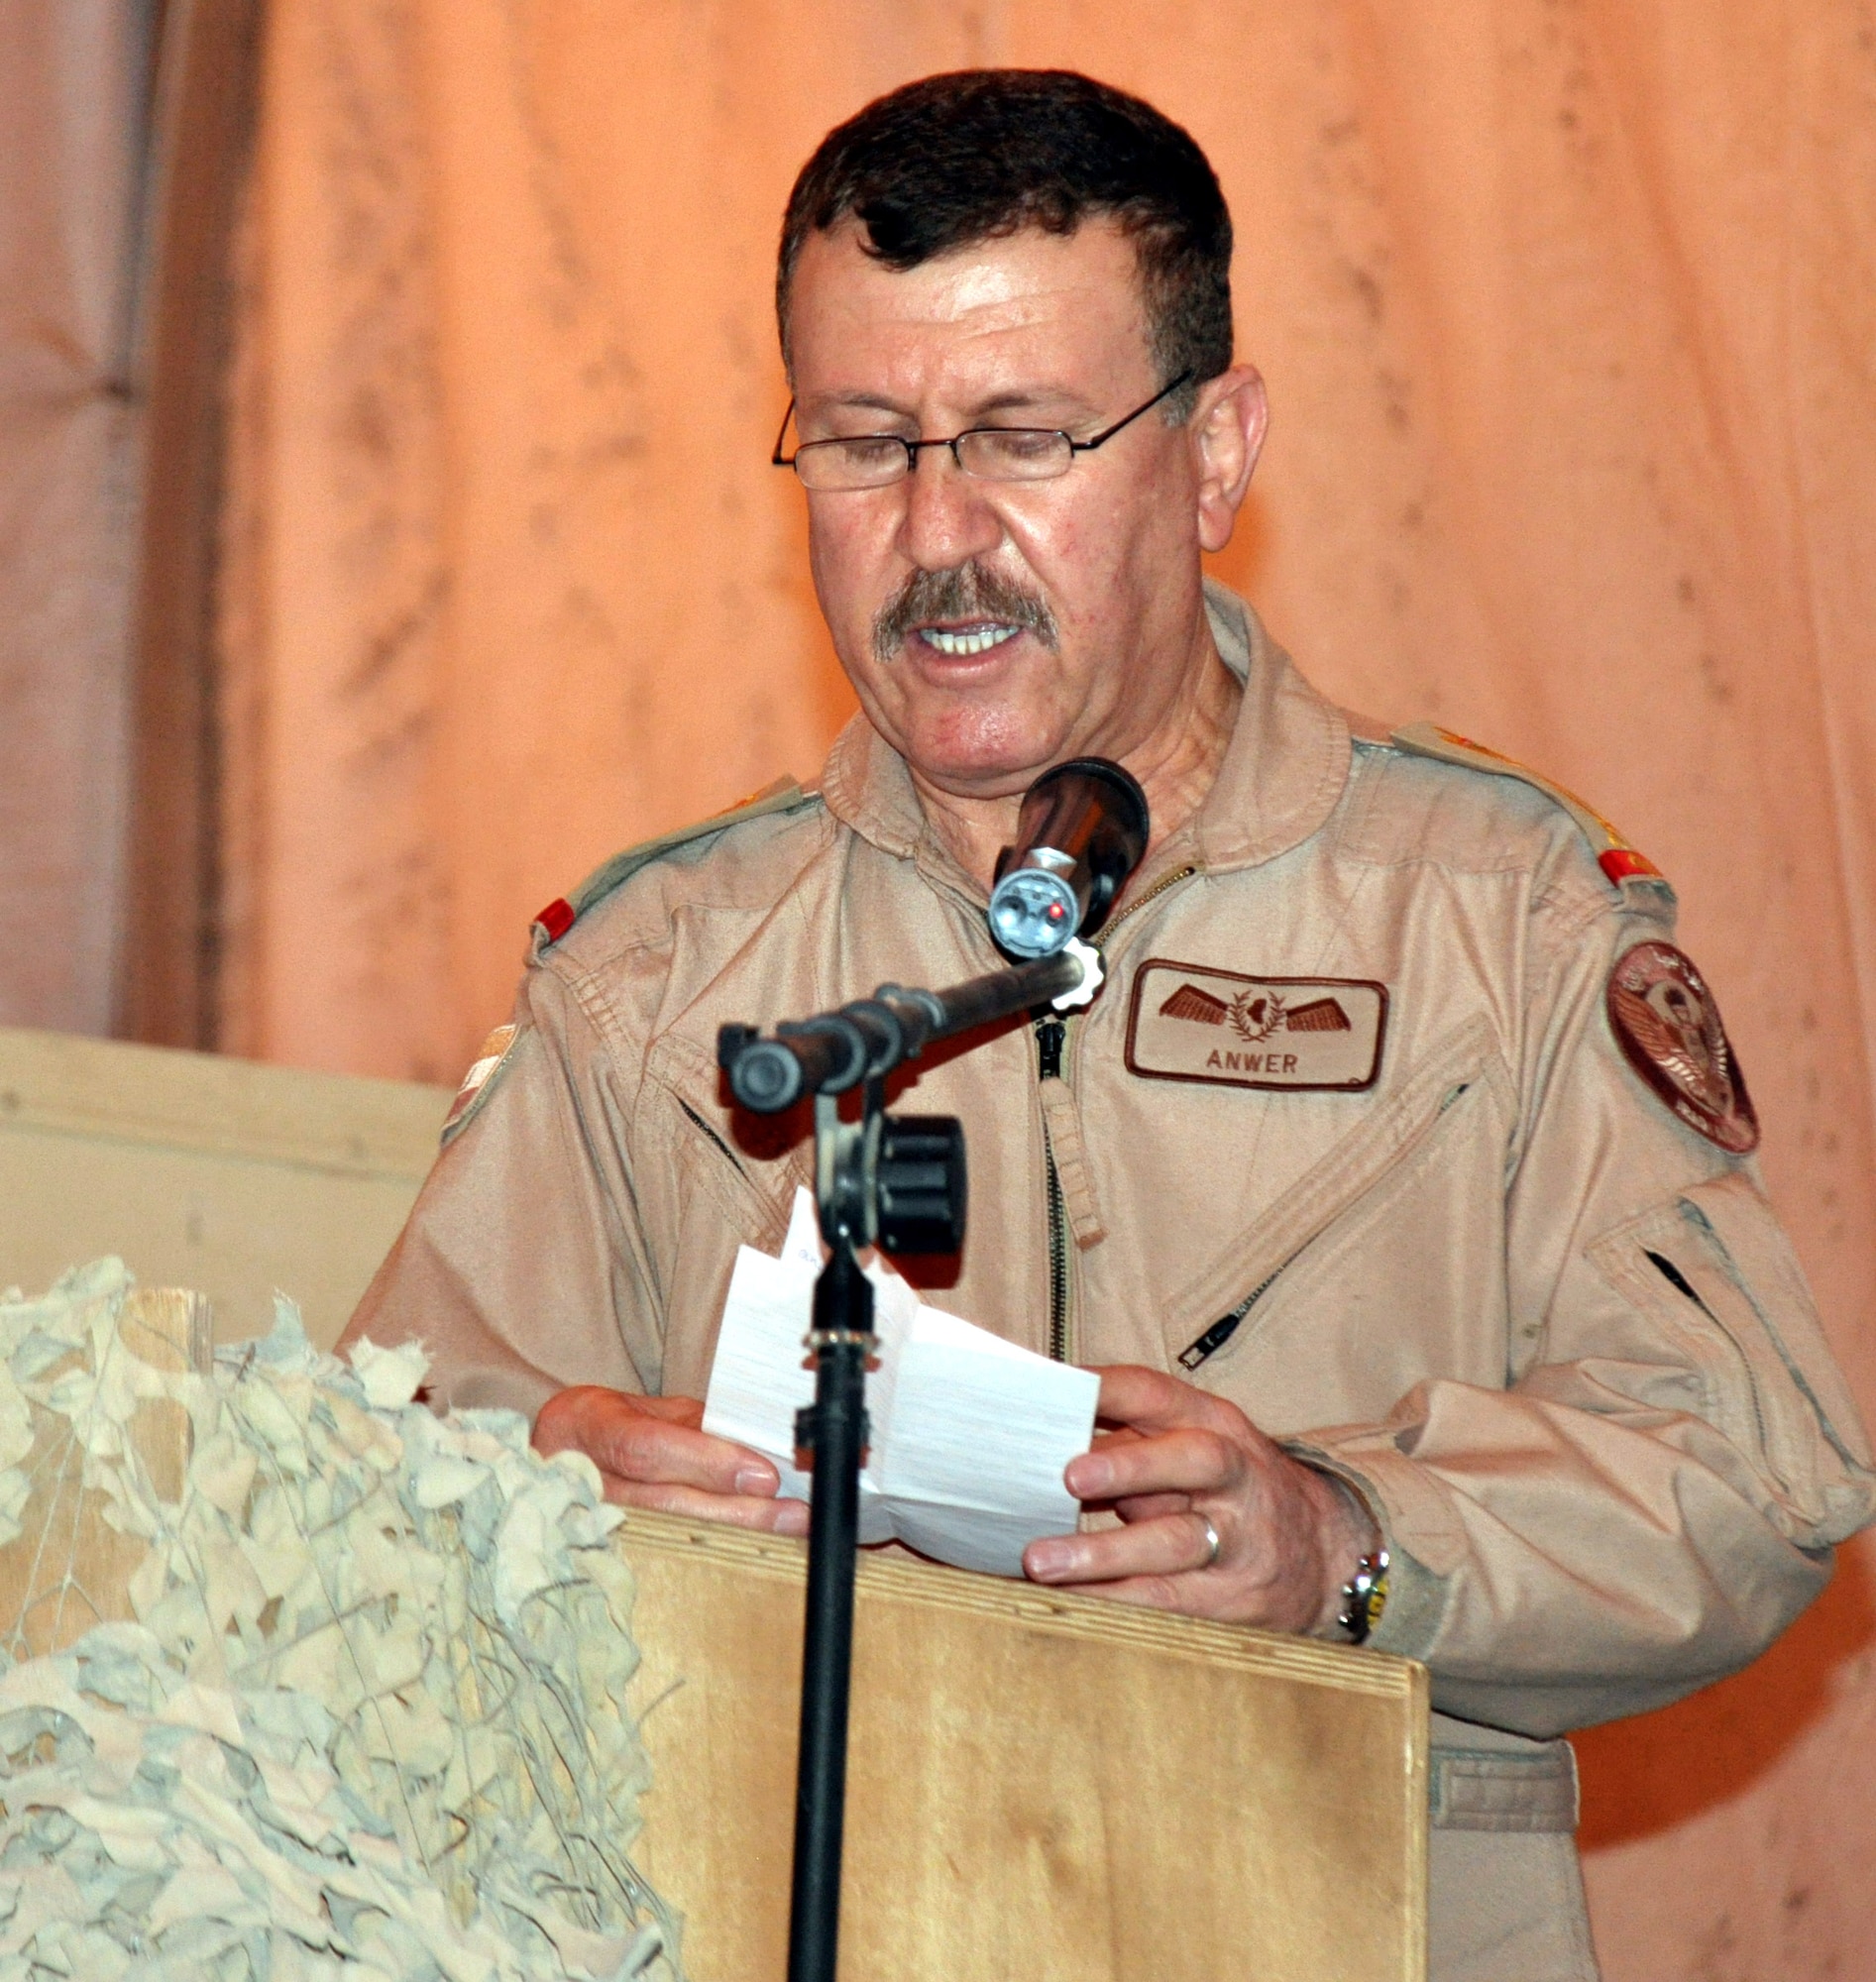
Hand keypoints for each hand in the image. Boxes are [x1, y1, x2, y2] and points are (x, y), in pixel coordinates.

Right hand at [532, 1384, 809, 1536]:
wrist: (545, 1463)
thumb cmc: (601, 1428)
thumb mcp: (640, 1407)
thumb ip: (692, 1423)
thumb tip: (754, 1443)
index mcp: (584, 1425)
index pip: (645, 1448)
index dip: (706, 1464)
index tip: (763, 1476)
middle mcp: (574, 1479)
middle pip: (662, 1505)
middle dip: (736, 1512)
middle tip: (792, 1515)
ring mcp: (577, 1528)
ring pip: (664, 1542)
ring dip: (732, 1540)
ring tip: (786, 1537)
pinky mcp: (593, 1562)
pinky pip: (660, 1565)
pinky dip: (710, 1561)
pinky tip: (751, 1560)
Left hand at [1021, 1365, 1378, 1633]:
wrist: (1328, 1554)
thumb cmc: (1225, 1489)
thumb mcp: (1189, 1447)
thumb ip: (1128, 1441)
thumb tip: (1037, 1440)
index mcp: (1211, 1423)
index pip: (1156, 1393)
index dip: (1104, 1389)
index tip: (1051, 1390)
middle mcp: (1232, 1475)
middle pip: (1190, 1461)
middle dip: (1130, 1466)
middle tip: (1069, 1476)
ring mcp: (1238, 1539)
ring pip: (1174, 1542)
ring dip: (1105, 1552)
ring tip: (1042, 1561)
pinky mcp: (1231, 1598)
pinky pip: (1167, 1599)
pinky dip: (1115, 1600)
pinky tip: (1069, 1601)